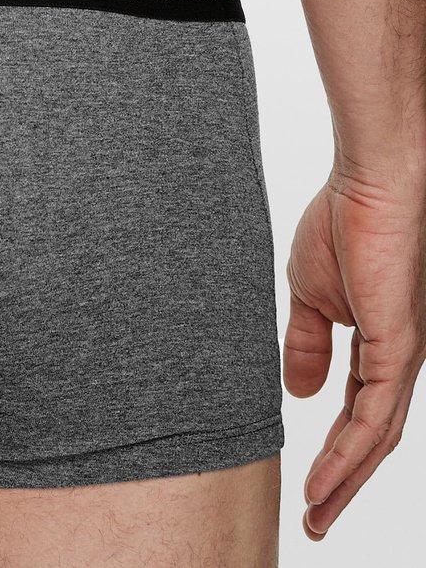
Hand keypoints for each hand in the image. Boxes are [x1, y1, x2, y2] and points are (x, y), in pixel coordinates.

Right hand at [284, 171, 425, 539]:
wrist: (371, 183)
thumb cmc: (345, 220)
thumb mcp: (310, 293)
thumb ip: (307, 343)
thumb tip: (300, 393)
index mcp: (381, 343)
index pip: (359, 411)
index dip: (336, 452)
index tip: (309, 487)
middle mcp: (400, 357)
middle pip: (373, 437)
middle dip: (344, 482)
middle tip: (316, 521)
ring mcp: (405, 355)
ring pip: (377, 436)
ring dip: (345, 479)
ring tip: (315, 513)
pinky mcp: (401, 348)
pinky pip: (374, 415)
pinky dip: (349, 452)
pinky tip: (326, 476)